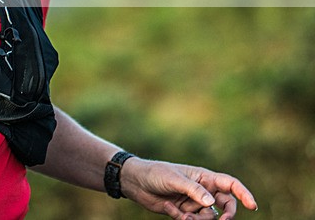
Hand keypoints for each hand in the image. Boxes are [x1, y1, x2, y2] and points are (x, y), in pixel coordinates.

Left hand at [120, 158, 257, 219]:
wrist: (136, 182)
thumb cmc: (155, 173)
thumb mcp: (174, 178)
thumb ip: (194, 190)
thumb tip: (213, 203)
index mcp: (203, 176)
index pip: (229, 184)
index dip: (243, 194)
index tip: (253, 206)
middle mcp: (202, 190)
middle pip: (226, 204)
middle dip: (227, 215)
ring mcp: (194, 202)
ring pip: (209, 217)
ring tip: (183, 215)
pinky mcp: (184, 212)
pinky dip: (182, 218)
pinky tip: (168, 208)